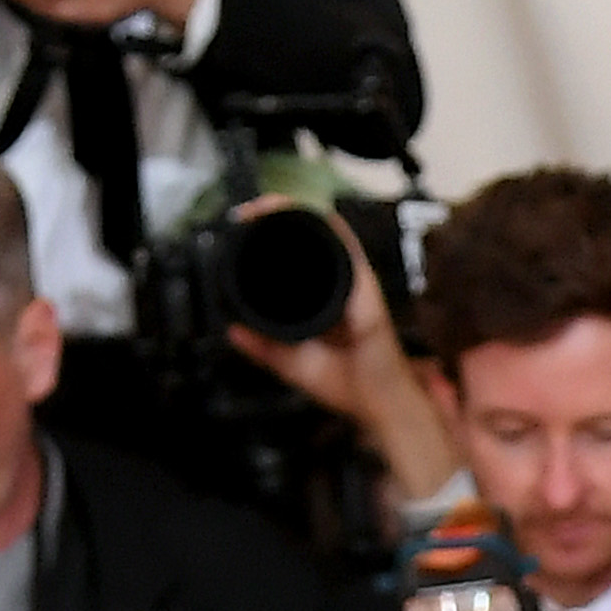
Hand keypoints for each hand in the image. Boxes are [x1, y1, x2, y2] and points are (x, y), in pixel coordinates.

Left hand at [228, 222, 454, 506]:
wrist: (378, 403)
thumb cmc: (348, 385)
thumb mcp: (292, 364)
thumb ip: (263, 347)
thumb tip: (232, 330)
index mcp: (324, 298)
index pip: (298, 255)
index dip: (271, 236)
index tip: (243, 231)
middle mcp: (340, 285)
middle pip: (310, 234)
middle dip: (276, 213)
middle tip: (247, 214)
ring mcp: (355, 282)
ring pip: (326, 231)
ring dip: (295, 212)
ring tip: (266, 207)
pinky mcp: (366, 287)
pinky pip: (347, 247)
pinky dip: (325, 227)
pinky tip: (303, 216)